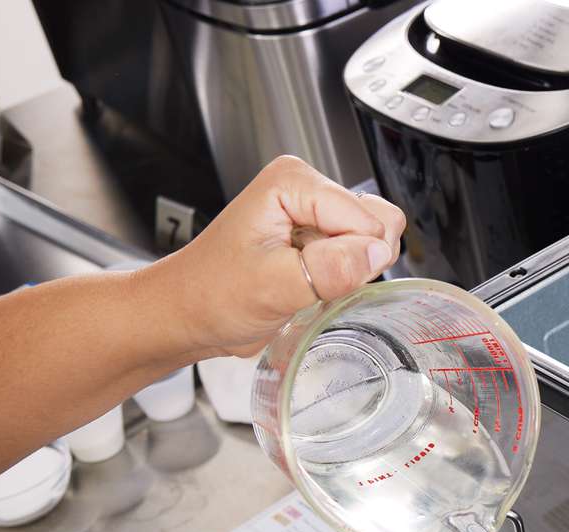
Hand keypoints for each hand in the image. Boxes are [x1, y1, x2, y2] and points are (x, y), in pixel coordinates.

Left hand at [151, 155, 404, 356]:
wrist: (190, 313)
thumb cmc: (214, 294)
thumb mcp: (273, 287)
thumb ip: (330, 269)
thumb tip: (377, 252)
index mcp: (293, 182)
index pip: (365, 220)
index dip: (348, 259)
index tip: (310, 276)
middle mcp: (308, 188)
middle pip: (378, 222)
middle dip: (355, 262)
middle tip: (311, 281)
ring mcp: (316, 212)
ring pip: (376, 240)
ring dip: (350, 271)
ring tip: (306, 281)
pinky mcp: (320, 235)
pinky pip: (362, 254)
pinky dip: (345, 277)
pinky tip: (310, 283)